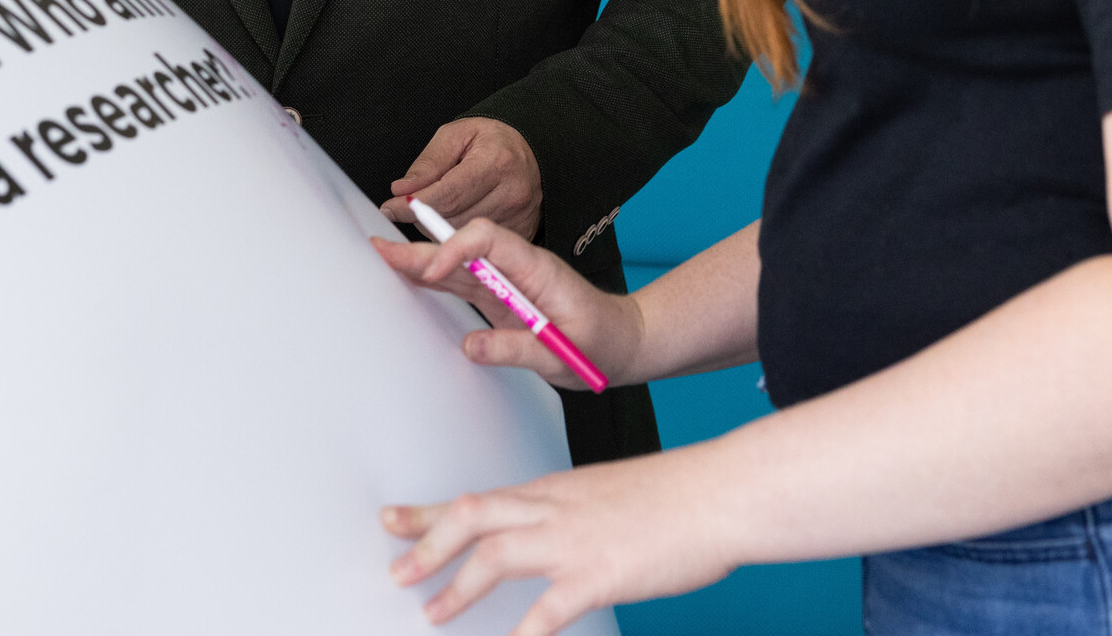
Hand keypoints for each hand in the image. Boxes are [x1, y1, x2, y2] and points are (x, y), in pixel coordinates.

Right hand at [370, 216, 644, 388]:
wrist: (621, 343)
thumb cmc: (600, 344)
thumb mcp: (564, 354)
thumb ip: (518, 348)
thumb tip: (469, 345)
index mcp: (537, 269)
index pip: (491, 239)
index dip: (457, 248)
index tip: (432, 271)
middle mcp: (518, 269)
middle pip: (466, 249)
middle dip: (424, 249)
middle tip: (381, 248)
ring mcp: (508, 282)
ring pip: (459, 265)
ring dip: (422, 262)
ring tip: (382, 257)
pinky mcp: (501, 299)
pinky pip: (464, 284)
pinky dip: (436, 279)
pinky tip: (410, 276)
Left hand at [382, 116, 542, 239]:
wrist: (531, 150)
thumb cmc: (492, 141)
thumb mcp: (456, 135)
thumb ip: (428, 163)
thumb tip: (402, 190)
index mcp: (496, 162)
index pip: (447, 195)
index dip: (414, 205)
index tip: (391, 207)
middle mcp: (512, 192)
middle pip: (453, 220)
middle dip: (424, 216)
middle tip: (415, 204)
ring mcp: (519, 217)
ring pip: (462, 237)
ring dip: (440, 228)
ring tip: (441, 206)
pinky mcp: (521, 233)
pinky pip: (478, 247)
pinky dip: (460, 238)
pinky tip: (459, 219)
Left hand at [382, 448, 742, 633]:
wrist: (719, 493)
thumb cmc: (675, 495)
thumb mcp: (608, 495)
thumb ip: (572, 514)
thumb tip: (548, 535)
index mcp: (555, 491)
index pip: (478, 499)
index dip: (429, 513)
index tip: (393, 521)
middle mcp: (555, 509)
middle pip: (472, 518)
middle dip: (425, 544)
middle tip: (396, 571)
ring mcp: (574, 541)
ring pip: (495, 556)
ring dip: (456, 586)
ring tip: (431, 612)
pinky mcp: (599, 574)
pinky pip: (546, 612)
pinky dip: (519, 635)